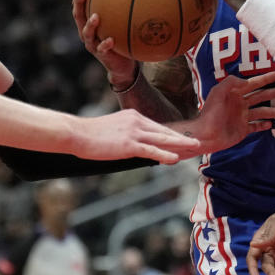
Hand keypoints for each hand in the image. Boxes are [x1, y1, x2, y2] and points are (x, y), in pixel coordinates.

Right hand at [72, 0, 136, 85]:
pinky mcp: (102, 55)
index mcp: (87, 24)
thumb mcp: (117, 24)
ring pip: (87, 33)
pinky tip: (111, 40)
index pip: (79, 7)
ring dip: (90, 24)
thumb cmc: (120, 39)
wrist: (122, 65)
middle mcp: (86, 33)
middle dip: (79, 4)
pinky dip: (106, 44)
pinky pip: (103, 49)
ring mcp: (92, 44)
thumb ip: (118, 10)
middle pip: (78, 17)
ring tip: (95, 16)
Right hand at [76, 108, 199, 163]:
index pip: (158, 126)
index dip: (173, 134)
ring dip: (181, 143)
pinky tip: (175, 159)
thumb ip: (126, 133)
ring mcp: (134, 132)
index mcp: (134, 115)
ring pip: (163, 138)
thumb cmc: (90, 134)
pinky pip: (151, 150)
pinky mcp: (129, 144)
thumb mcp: (113, 128)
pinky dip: (165, 154)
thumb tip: (134, 145)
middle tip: (198, 141)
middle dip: (182, 137)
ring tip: (195, 147)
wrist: (77, 133)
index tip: (185, 138)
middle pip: (165, 130)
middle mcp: (137, 121)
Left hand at [193, 72, 274, 152]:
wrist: (205, 135)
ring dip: (273, 110)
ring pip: (262, 111)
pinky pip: (256, 126)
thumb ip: (231, 83)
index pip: (253, 84)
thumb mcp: (217, 92)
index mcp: (235, 93)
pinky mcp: (243, 130)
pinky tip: (271, 124)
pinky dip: (264, 125)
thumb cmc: (210, 113)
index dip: (265, 79)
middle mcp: (240, 104)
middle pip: (261, 96)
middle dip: (274, 93)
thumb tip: (246, 81)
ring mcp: (242, 117)